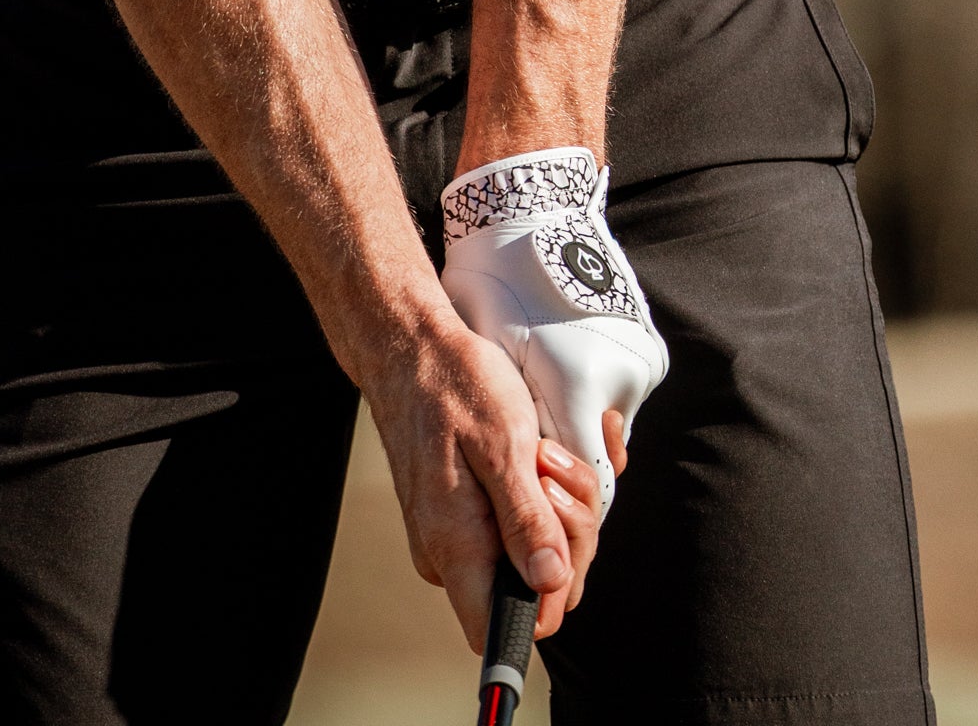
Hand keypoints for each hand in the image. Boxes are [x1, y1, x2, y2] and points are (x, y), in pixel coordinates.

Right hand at [361, 303, 605, 649]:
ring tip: (544, 453)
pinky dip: (539, 496)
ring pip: (530, 556)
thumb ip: (526, 520)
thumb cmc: (452, 383)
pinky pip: (517, 528)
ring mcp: (455, 536)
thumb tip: (550, 583)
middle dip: (566, 537)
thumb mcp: (503, 443)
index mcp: (455, 545)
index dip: (546, 602)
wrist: (411, 347)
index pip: (498, 630)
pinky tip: (540, 456)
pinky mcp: (464, 516)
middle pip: (530, 591)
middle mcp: (449, 554)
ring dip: (557, 509)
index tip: (564, 545)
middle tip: (554, 473)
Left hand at [439, 145, 667, 507]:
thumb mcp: (491, 360)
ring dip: (583, 425)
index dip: (566, 504)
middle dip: (570, 465)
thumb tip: (524, 490)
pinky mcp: (648, 348)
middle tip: (534, 447)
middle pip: (603, 457)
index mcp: (579, 387)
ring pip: (613, 426)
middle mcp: (621, 379)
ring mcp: (640, 362)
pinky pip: (623, 394)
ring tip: (544, 392)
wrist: (533, 212)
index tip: (541, 503)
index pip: (590, 484)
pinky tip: (566, 369)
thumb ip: (518, 431)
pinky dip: (598, 395)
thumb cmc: (495, 284)